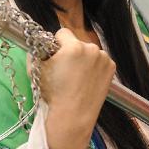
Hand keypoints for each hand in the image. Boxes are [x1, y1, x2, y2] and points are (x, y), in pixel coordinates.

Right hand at [38, 28, 115, 148]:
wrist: (73, 115)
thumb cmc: (53, 93)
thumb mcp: (36, 69)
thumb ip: (37, 51)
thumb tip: (39, 44)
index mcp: (73, 46)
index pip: (62, 33)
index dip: (56, 45)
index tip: (54, 57)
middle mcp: (91, 48)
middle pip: (77, 43)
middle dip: (71, 52)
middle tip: (65, 70)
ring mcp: (104, 58)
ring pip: (89, 52)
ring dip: (83, 59)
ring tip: (77, 77)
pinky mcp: (111, 68)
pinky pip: (99, 61)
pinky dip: (94, 67)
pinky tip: (87, 80)